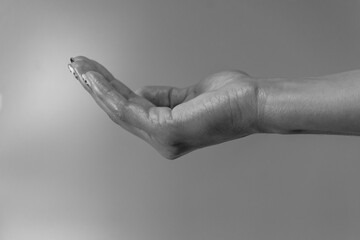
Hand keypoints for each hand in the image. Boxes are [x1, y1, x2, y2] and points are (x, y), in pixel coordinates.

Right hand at [68, 56, 259, 158]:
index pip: (132, 112)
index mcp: (168, 131)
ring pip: (120, 110)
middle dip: (97, 88)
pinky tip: (97, 77)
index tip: (93, 75)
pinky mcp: (167, 130)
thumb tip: (143, 92)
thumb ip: (165, 97)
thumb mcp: (189, 96)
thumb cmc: (229, 99)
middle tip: (76, 68)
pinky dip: (110, 90)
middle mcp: (162, 140)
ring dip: (98, 86)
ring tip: (80, 67)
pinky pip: (130, 108)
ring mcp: (164, 138)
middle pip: (121, 112)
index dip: (110, 93)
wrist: (253, 103)